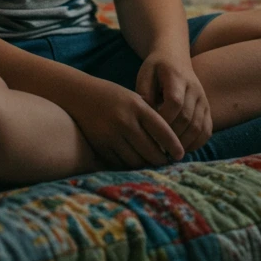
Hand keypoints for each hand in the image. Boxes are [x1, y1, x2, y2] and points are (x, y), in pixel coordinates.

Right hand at [61, 77, 185, 170]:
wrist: (79, 95)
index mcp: (137, 106)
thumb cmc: (112, 96)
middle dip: (162, 160)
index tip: (181, 154)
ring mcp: (111, 135)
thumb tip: (169, 143)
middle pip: (151, 151)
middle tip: (167, 163)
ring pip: (136, 161)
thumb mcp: (133, 99)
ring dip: (146, 165)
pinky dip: (130, 165)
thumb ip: (149, 117)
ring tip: (152, 164)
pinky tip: (135, 162)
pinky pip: (120, 163)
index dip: (174, 146)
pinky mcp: (100, 145)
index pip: (163, 130)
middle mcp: (125, 121)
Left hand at [135, 51, 212, 153]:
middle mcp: (194, 89)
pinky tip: (182, 149)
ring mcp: (203, 100)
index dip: (164, 119)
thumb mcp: (145, 73)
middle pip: (187, 118)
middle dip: (171, 136)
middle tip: (157, 148)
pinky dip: (196, 143)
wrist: (175, 57)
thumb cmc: (156, 67)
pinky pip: (207, 130)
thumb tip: (146, 117)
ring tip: (168, 152)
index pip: (175, 102)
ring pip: (198, 127)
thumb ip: (144, 93)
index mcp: (177, 78)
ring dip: (183, 143)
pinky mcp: (207, 109)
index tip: (151, 130)